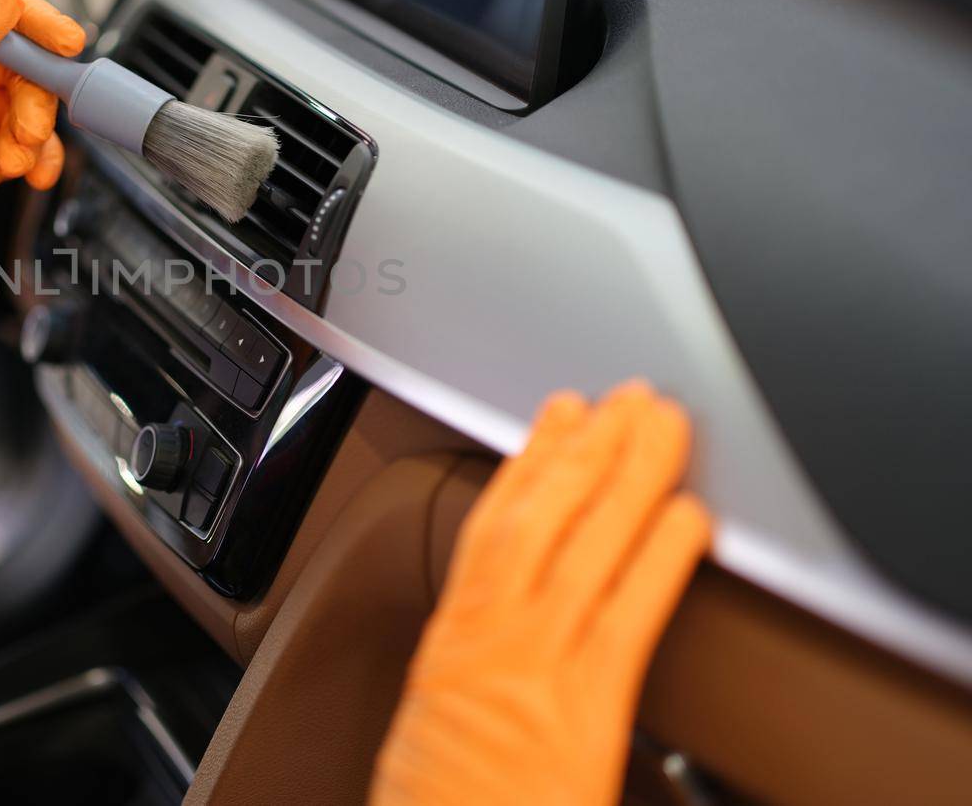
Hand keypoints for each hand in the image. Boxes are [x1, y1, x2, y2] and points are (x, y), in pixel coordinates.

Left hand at [0, 0, 83, 319]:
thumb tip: (2, 5)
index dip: (34, 21)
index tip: (63, 42)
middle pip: (25, 59)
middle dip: (38, 88)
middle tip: (27, 121)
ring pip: (34, 103)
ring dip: (36, 128)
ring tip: (14, 157)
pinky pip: (32, 147)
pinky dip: (42, 157)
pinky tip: (30, 174)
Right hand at [370, 381, 711, 805]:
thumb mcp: (433, 726)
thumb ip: (472, 671)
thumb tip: (508, 632)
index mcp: (452, 640)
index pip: (494, 520)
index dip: (531, 456)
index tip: (559, 415)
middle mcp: (493, 635)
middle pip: (543, 511)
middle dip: (588, 443)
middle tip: (626, 395)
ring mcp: (540, 663)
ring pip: (584, 541)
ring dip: (627, 471)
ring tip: (660, 421)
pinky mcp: (589, 708)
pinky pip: (631, 613)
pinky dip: (661, 557)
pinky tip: (688, 516)